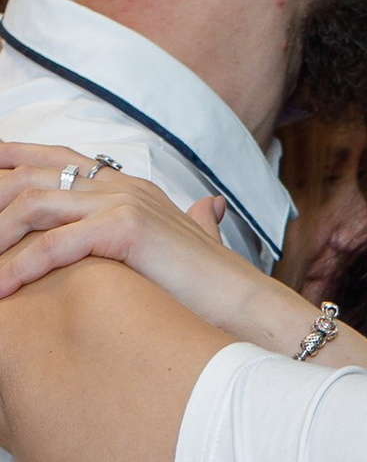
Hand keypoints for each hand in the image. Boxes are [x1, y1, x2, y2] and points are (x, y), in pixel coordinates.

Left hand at [0, 144, 242, 308]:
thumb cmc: (218, 284)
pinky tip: (3, 289)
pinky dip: (21, 268)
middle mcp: (123, 186)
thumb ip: (196, 218)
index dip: (11, 157)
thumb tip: (210, 206)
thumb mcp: (195, 241)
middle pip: (30, 176)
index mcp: (131, 186)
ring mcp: (124, 203)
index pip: (57, 157)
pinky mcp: (127, 230)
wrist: (248, 305)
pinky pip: (56, 245)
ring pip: (32, 205)